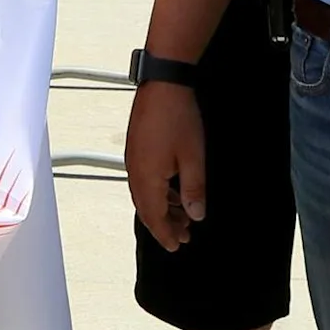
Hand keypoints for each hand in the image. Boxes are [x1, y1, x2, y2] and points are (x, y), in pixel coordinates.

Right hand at [123, 79, 206, 251]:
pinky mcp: (137, 148)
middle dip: (165, 225)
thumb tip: (195, 214)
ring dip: (163, 208)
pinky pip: (144, 180)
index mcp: (147, 178)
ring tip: (182, 215)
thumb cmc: (178, 117)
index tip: (177, 246)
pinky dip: (158, 192)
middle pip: (147, 209)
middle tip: (184, 236)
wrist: (164, 83)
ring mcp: (133, 159)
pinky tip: (173, 191)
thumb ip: (194, 190)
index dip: (166, 234)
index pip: (154, 217)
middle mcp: (135, 172)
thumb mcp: (194, 158)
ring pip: (145, 195)